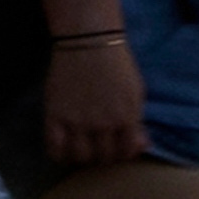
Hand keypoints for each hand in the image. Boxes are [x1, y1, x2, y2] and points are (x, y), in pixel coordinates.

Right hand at [42, 36, 146, 171]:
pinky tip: (63, 148)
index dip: (122, 153)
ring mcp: (78, 120)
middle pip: (104, 157)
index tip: (117, 148)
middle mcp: (103, 122)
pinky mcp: (56, 115)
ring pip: (81, 157)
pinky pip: (55, 148)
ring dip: (83, 156)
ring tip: (82, 147)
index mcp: (127, 116)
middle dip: (103, 155)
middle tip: (99, 147)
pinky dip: (59, 154)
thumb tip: (143, 145)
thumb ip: (138, 121)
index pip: (127, 152)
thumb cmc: (116, 64)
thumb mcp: (136, 92)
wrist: (88, 41)